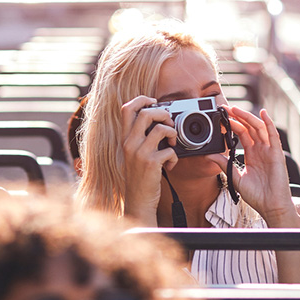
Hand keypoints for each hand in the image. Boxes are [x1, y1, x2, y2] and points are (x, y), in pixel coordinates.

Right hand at [119, 96, 178, 222]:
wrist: (137, 200)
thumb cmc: (139, 176)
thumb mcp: (134, 153)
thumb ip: (141, 137)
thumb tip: (159, 121)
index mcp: (125, 138)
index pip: (127, 108)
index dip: (142, 99)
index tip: (154, 102)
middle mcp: (129, 143)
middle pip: (146, 113)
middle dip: (164, 114)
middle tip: (169, 124)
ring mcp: (139, 153)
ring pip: (160, 129)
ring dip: (173, 134)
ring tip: (173, 144)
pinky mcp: (151, 163)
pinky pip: (170, 151)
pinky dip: (175, 157)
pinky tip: (170, 164)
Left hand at [209, 106, 295, 224]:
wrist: (270, 206)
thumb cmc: (256, 195)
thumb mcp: (235, 177)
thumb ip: (224, 164)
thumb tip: (209, 155)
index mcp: (251, 154)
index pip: (241, 134)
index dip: (232, 124)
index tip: (221, 117)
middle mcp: (260, 150)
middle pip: (249, 128)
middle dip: (238, 117)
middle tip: (225, 108)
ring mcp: (269, 151)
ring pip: (259, 128)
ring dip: (248, 117)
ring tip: (236, 109)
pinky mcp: (276, 154)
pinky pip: (273, 135)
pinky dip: (269, 123)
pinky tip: (263, 113)